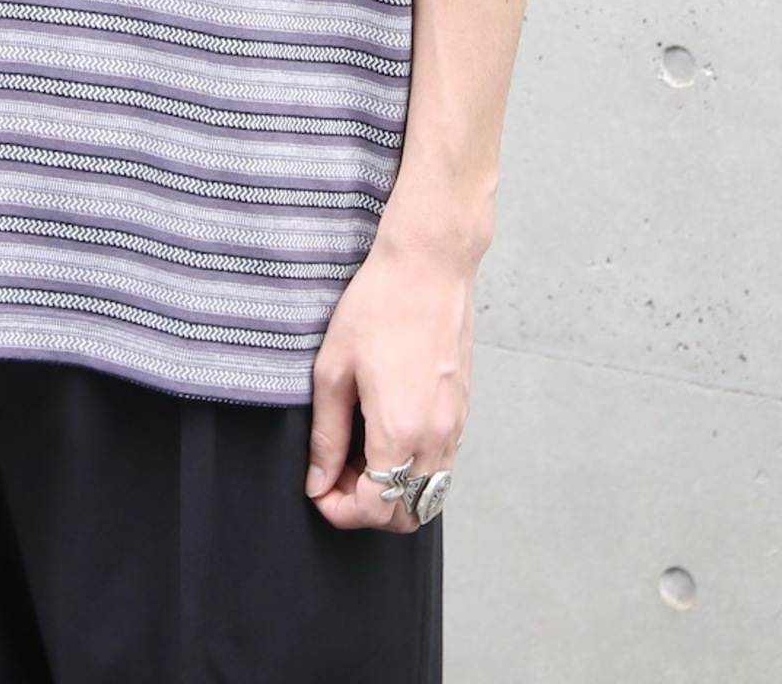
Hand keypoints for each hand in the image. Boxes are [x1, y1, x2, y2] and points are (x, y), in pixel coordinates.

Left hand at [305, 222, 473, 531]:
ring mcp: (455, 426)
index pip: (375, 509)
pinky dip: (414, 468)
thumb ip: (326, 434)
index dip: (340, 511)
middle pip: (407, 515)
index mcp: (399, 429)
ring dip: (394, 490)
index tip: (320, 491)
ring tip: (361, 453)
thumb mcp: (333, 368)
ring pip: (429, 493)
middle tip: (337, 475)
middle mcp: (435, 436)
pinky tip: (387, 433)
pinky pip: (441, 464)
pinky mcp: (463, 412)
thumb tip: (319, 480)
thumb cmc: (380, 305)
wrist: (429, 266)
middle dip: (368, 508)